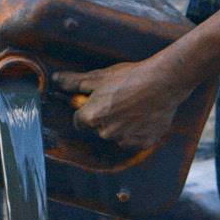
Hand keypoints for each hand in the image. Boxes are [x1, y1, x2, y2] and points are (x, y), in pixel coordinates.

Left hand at [53, 60, 187, 150]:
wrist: (163, 81)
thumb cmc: (130, 77)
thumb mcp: (99, 76)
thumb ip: (75, 82)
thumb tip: (56, 80)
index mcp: (92, 117)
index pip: (79, 121)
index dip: (87, 110)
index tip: (98, 101)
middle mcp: (106, 133)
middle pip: (99, 129)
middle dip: (105, 117)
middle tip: (119, 100)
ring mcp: (126, 140)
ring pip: (117, 135)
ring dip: (122, 125)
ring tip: (134, 106)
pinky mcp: (144, 143)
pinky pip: (136, 140)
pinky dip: (139, 130)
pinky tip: (145, 115)